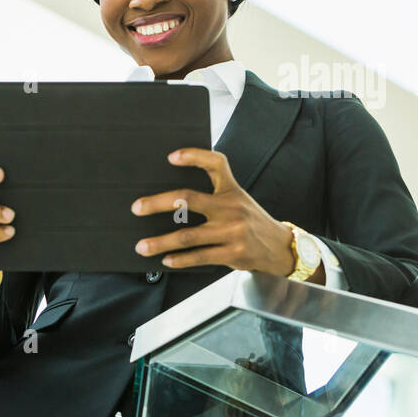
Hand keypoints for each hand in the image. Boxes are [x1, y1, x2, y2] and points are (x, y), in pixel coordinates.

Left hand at [131, 148, 300, 277]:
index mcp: (232, 189)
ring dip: (161, 242)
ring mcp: (232, 231)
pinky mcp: (233, 253)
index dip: (194, 156)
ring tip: (142, 246)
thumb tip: (175, 197)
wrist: (280, 247)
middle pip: (188, 199)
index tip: (171, 157)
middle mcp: (231, 207)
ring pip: (187, 235)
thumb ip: (216, 194)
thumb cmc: (251, 221)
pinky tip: (166, 260)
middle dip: (158, 203)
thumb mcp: (239, 199)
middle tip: (137, 208)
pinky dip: (179, 259)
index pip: (215, 163)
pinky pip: (199, 256)